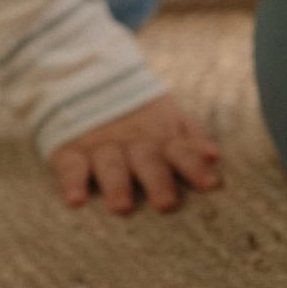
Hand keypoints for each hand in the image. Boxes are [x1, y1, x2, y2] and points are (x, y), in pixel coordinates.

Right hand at [48, 94, 220, 213]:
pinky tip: (75, 200)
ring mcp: (101, 146)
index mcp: (160, 135)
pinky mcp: (71, 151)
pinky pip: (71, 167)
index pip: (181, 150)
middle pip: (148, 160)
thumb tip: (215, 157)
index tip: (210, 185)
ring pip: (111, 164)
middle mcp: (133, 142)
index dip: (194, 165)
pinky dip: (72, 182)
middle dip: (158, 181)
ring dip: (117, 185)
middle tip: (166, 204)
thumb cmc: (140, 115)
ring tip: (121, 208)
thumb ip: (191, 138)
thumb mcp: (169, 118)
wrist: (87, 79)